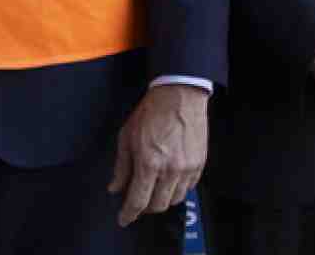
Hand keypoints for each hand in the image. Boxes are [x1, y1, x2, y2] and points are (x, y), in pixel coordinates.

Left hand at [107, 83, 207, 226]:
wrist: (180, 96)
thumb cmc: (151, 112)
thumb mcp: (127, 136)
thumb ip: (121, 166)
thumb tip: (115, 188)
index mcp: (149, 163)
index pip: (138, 200)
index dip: (129, 214)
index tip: (123, 219)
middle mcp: (170, 170)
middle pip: (158, 205)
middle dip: (145, 208)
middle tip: (138, 200)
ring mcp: (187, 168)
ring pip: (174, 199)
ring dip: (162, 199)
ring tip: (155, 189)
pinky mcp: (199, 164)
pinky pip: (188, 188)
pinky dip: (177, 189)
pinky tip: (170, 180)